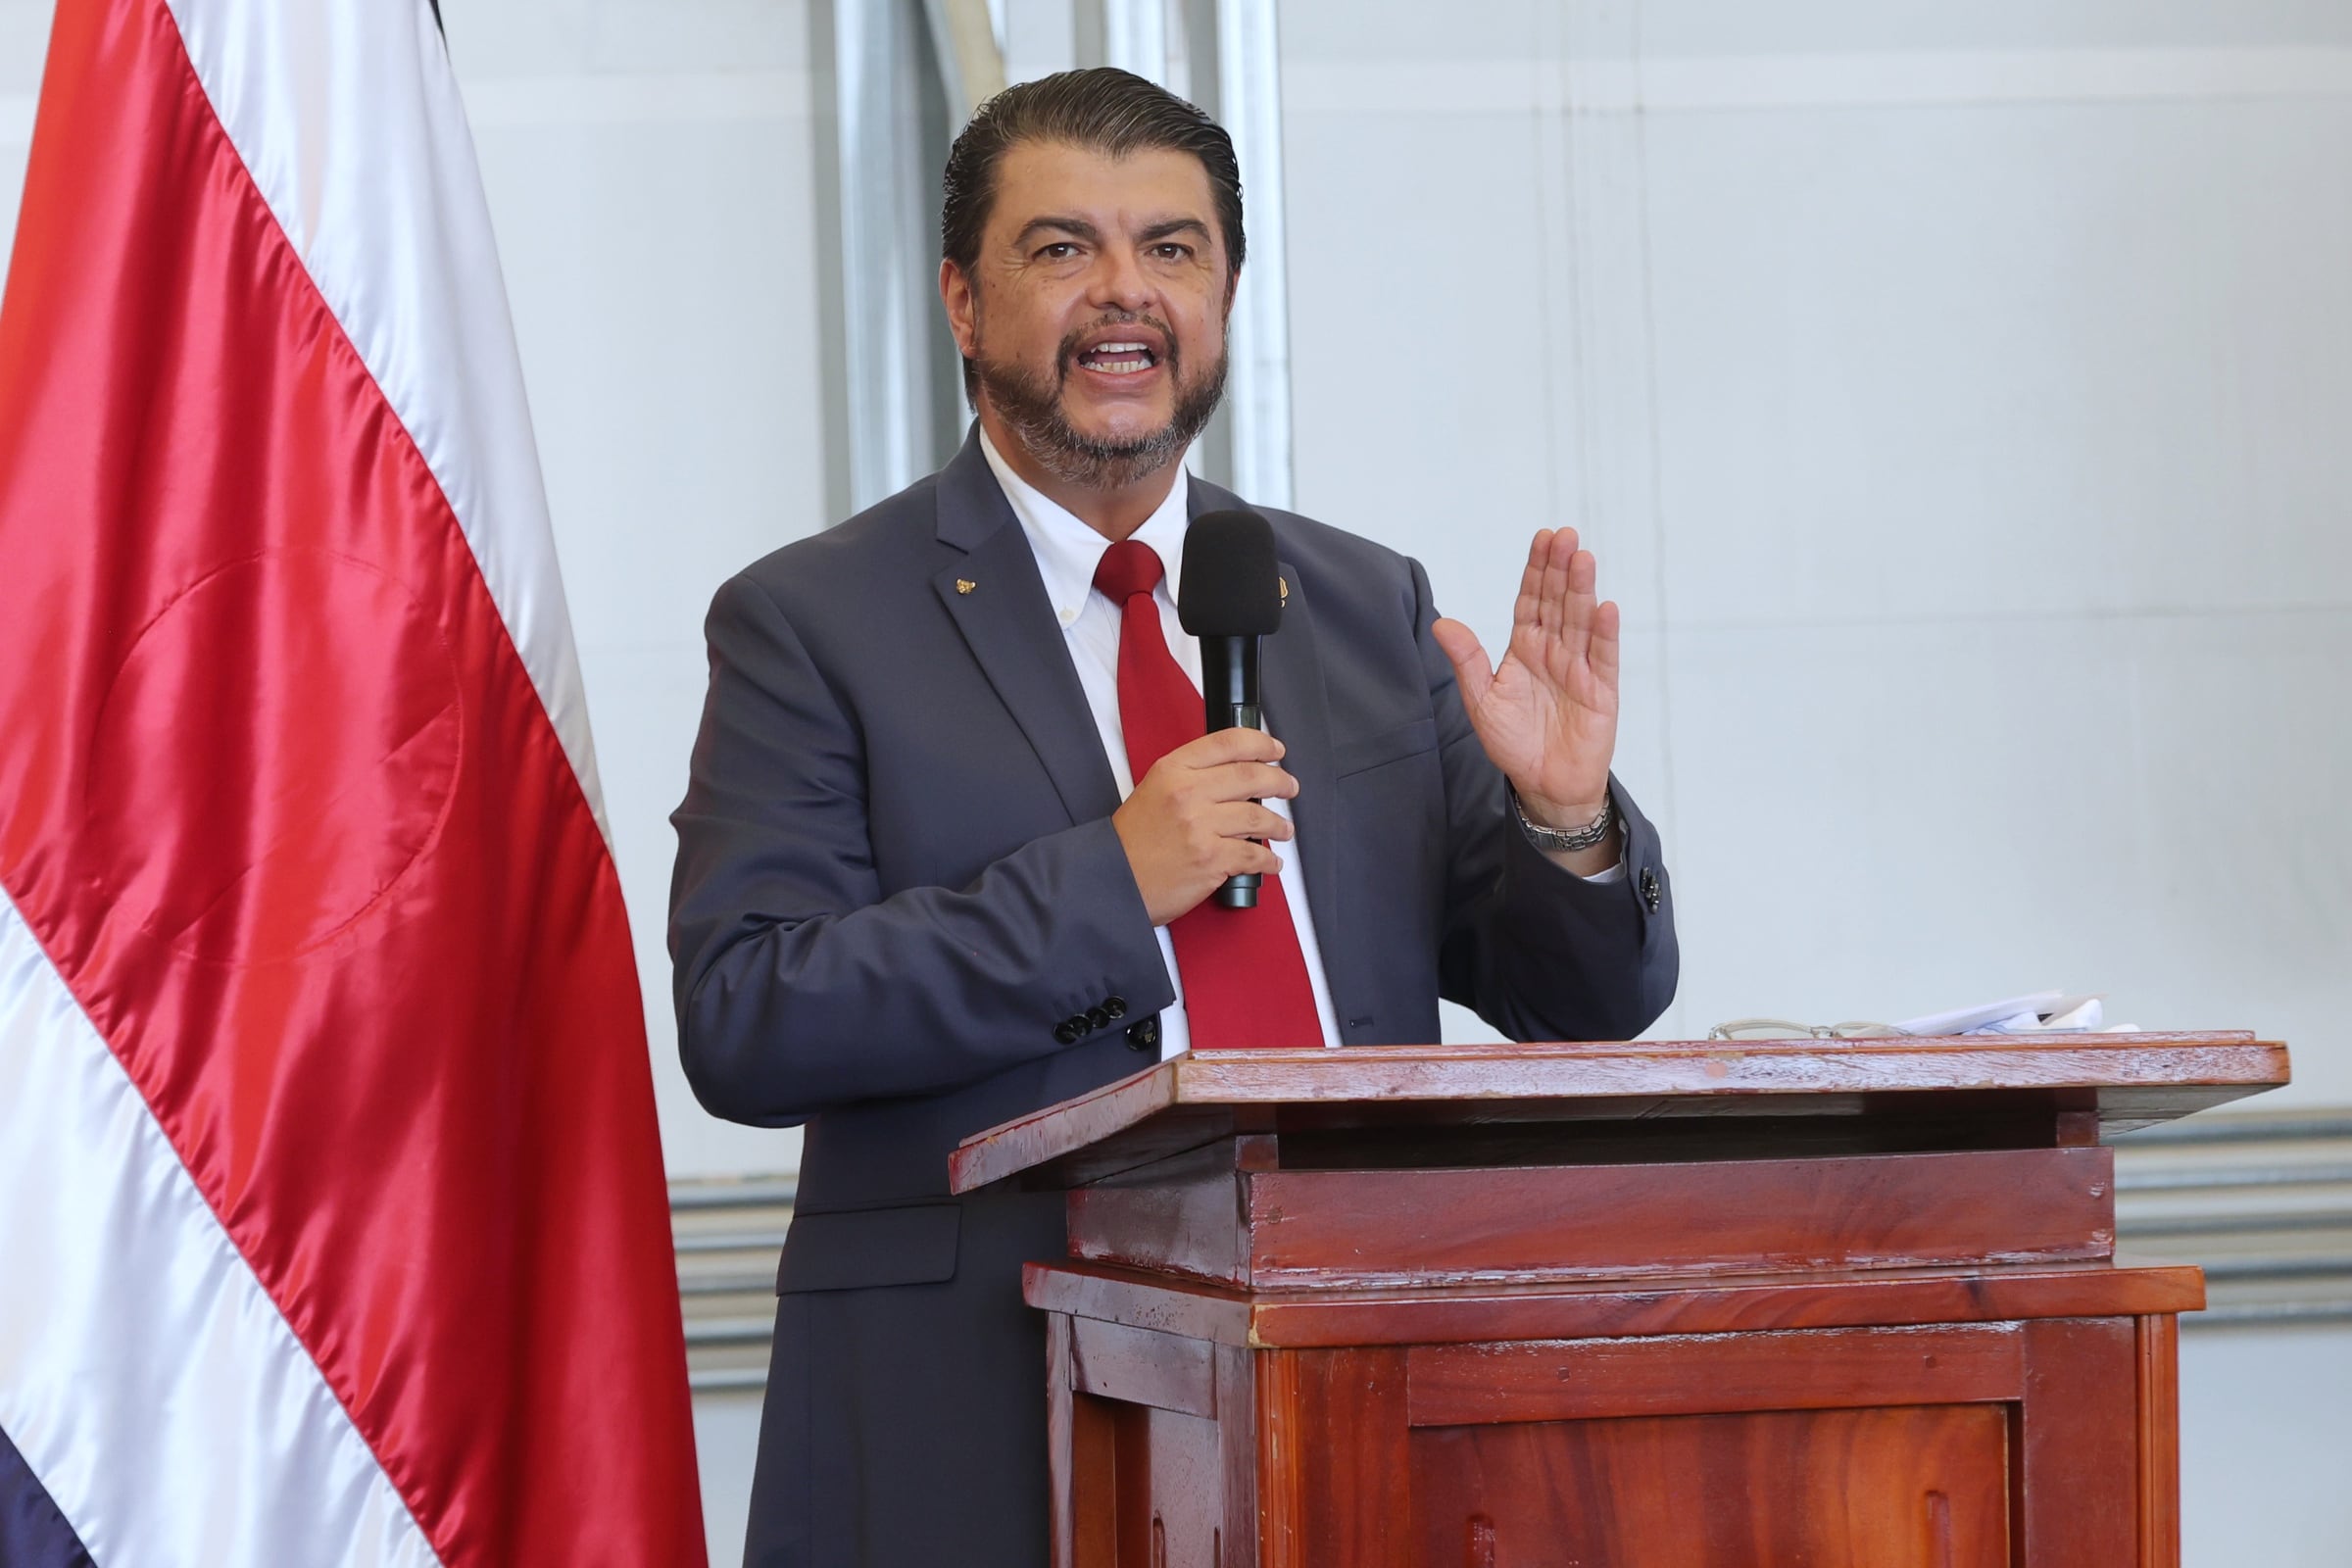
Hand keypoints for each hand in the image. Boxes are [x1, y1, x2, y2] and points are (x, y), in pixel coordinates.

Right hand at [1112, 728, 1295, 925]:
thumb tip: (1235, 776)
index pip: (1228, 743)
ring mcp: (1200, 827)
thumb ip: (1191, 777)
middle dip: (1279, 782)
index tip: (1275, 750)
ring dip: (1278, 825)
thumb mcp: (1153, 790)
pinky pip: (1253, 856)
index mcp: (1173, 770)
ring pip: (1258, 817)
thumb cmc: (1132, 840)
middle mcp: (1188, 793)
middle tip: (1288, 787)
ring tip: (1283, 829)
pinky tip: (1271, 862)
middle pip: (1251, 776)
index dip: (1260, 743)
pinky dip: (1268, 861)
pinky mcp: (1211, 860)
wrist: (1112, 879)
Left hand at [1430, 527, 1619, 831]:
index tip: (1542, 537)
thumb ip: (1467, 661)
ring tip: (1582, 559)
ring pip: (1581, 622)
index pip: (1531, 600)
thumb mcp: (1482, 700)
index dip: (1536, 569)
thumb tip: (1442, 623)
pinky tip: (1606, 608)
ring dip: (1582, 590)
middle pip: (1558, 602)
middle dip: (1560, 569)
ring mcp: (1580, 668)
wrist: (1543, 784)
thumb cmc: (1513, 741)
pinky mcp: (1600, 692)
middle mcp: (1554, 651)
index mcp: (1525, 647)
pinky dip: (1605, 634)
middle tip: (1564, 535)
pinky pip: (1603, 658)